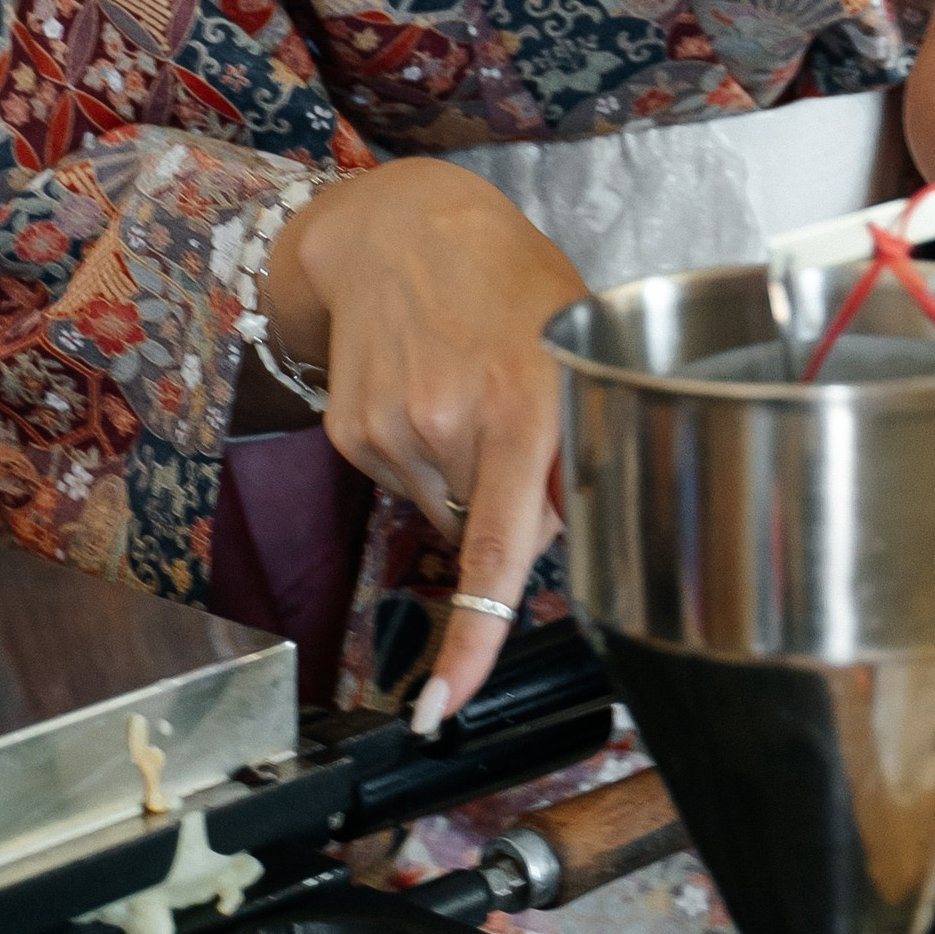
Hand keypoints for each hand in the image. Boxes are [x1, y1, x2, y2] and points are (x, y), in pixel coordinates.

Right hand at [267, 162, 584, 715]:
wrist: (396, 229)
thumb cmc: (504, 277)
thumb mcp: (574, 338)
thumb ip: (582, 438)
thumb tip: (576, 532)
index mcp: (525, 401)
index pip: (501, 550)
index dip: (475, 640)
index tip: (446, 705)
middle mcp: (449, 421)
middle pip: (489, 533)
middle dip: (513, 507)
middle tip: (516, 423)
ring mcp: (391, 431)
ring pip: (445, 514)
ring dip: (465, 480)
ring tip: (467, 390)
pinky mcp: (353, 435)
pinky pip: (405, 486)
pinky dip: (424, 460)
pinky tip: (427, 392)